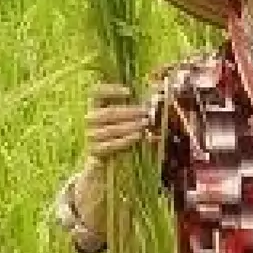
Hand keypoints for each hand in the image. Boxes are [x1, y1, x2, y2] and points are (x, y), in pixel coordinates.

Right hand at [71, 81, 151, 233]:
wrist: (104, 162)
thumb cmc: (121, 133)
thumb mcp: (130, 119)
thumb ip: (140, 108)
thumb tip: (161, 94)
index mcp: (96, 106)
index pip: (95, 92)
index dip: (110, 90)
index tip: (129, 92)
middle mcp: (90, 119)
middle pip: (107, 112)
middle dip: (128, 112)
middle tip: (146, 112)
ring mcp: (90, 136)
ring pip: (109, 129)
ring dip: (129, 126)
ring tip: (145, 124)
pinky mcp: (94, 151)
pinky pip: (109, 145)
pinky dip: (125, 140)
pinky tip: (138, 137)